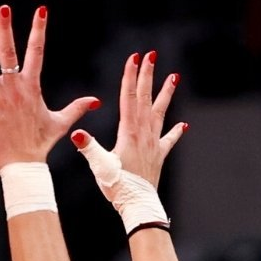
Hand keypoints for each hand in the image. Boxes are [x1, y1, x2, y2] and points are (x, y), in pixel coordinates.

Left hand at [0, 5, 99, 168]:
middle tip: (4, 8)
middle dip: (7, 28)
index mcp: (32, 86)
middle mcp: (15, 86)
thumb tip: (95, 101)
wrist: (21, 162)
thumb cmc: (39, 143)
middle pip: (10, 51)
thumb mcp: (60, 123)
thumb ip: (76, 108)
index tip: (40, 10)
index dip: (38, 30)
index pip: (37, 51)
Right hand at [70, 51, 185, 188]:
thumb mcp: (99, 166)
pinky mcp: (158, 156)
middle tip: (151, 55)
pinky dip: (176, 132)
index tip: (134, 58)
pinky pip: (169, 140)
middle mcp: (143, 133)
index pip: (130, 98)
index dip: (131, 77)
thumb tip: (76, 132)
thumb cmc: (118, 186)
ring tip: (174, 77)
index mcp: (128, 132)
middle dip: (147, 76)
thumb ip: (88, 148)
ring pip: (160, 112)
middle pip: (146, 99)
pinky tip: (184, 125)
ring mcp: (153, 144)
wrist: (138, 205)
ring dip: (166, 94)